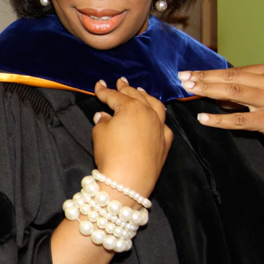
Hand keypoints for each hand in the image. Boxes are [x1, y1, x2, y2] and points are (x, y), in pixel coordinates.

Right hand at [92, 78, 172, 200]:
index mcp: (131, 107)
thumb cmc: (111, 154)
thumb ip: (103, 121)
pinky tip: (154, 117)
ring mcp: (160, 127)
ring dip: (146, 97)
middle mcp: (149, 114)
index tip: (98, 85)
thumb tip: (105, 116)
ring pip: (155, 106)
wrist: (128, 181)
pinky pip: (163, 124)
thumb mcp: (100, 133)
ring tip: (139, 91)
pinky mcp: (165, 142)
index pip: (114, 96)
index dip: (104, 90)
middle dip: (126, 88)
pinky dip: (157, 117)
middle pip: (136, 96)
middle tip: (121, 81)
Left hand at [178, 63, 263, 158]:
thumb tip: (218, 95)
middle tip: (182, 78)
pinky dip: (219, 119)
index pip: (234, 70)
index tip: (190, 73)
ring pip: (232, 93)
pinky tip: (204, 118)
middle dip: (203, 78)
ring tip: (189, 90)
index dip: (210, 72)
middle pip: (230, 78)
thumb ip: (249, 89)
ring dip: (207, 91)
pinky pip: (239, 120)